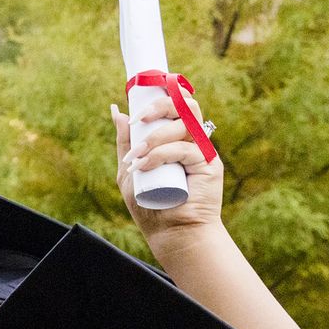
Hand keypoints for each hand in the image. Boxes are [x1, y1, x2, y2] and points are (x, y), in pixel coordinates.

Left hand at [113, 92, 224, 246]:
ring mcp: (202, 150)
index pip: (175, 104)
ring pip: (185, 122)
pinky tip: (146, 166)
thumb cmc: (149, 205)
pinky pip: (187, 148)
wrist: (170, 233)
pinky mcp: (210, 164)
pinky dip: (162, 154)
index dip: (161, 94)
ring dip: (156, 135)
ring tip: (137, 156)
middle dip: (159, 106)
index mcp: (175, 137)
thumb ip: (126, 141)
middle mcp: (191, 139)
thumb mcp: (129, 170)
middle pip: (185, 104)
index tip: (137, 103)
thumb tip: (117, 110)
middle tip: (138, 121)